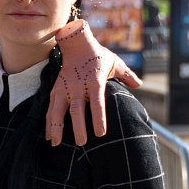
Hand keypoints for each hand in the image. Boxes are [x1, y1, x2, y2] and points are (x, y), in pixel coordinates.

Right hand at [43, 21, 119, 146]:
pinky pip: (51, 108)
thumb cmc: (98, 56)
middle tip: (81, 142)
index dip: (99, 118)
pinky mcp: (56, 90)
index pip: (97, 103)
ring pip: (58, 110)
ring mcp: (65, 89)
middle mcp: (78, 86)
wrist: (77, 44)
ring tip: (55, 143)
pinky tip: (49, 135)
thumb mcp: (115, 63)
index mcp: (95, 82)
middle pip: (76, 110)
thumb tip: (139, 84)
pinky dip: (49, 122)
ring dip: (56, 127)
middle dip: (78, 127)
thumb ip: (127, 75)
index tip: (100, 133)